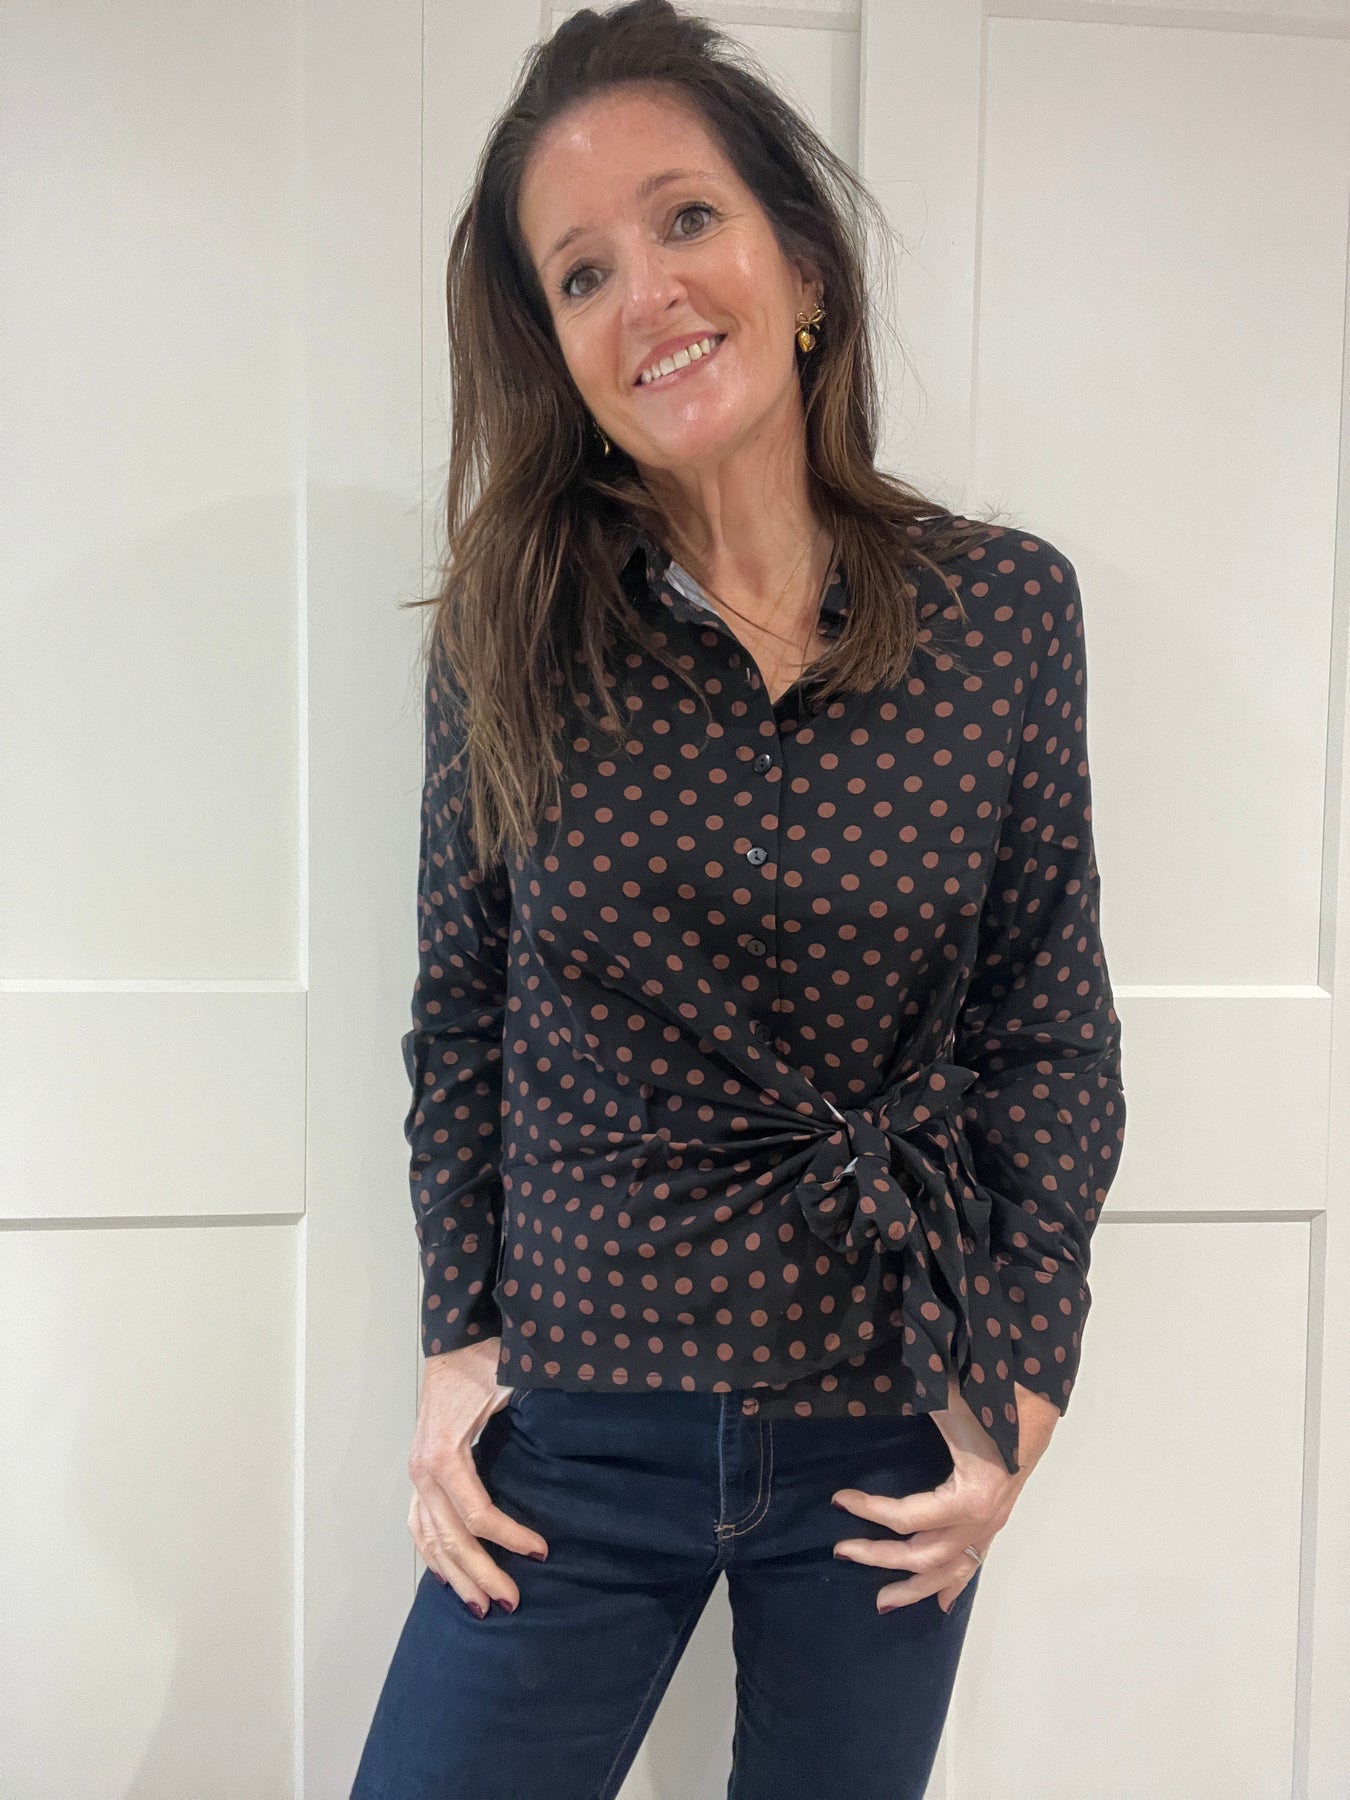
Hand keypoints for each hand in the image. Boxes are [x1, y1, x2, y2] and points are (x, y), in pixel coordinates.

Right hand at [406, 1338, 549, 1615]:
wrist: (455, 1341)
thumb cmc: (485, 1361)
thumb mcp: (510, 1383)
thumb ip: (534, 1412)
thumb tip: (571, 1440)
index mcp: (445, 1452)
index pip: (477, 1512)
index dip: (509, 1537)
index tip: (542, 1552)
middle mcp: (423, 1471)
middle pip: (451, 1538)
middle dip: (482, 1574)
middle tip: (511, 1604)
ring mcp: (417, 1475)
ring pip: (430, 1540)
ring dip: (455, 1577)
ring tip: (481, 1608)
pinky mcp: (420, 1475)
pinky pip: (420, 1526)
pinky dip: (433, 1557)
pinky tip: (449, 1579)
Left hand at [831, 1377, 1060, 1614]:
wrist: (1032, 1406)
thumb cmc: (988, 1403)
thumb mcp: (945, 1405)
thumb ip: (915, 1415)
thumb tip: (879, 1405)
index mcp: (970, 1498)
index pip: (908, 1517)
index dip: (870, 1510)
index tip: (840, 1499)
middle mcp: (981, 1522)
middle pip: (923, 1554)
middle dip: (880, 1556)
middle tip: (842, 1551)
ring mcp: (990, 1527)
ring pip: (949, 1571)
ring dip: (915, 1588)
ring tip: (884, 1602)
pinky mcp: (994, 1524)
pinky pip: (973, 1564)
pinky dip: (954, 1585)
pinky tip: (941, 1603)